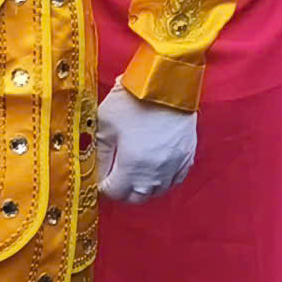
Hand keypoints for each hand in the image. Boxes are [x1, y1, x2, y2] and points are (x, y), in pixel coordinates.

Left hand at [95, 85, 197, 202]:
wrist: (168, 83)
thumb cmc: (134, 100)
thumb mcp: (105, 123)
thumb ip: (98, 151)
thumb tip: (94, 169)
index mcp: (133, 167)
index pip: (115, 193)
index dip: (103, 187)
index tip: (98, 178)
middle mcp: (156, 173)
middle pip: (136, 197)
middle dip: (122, 191)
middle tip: (112, 177)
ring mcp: (175, 166)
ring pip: (156, 192)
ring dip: (142, 188)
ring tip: (131, 174)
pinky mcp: (187, 157)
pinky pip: (173, 180)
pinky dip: (161, 180)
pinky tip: (153, 169)